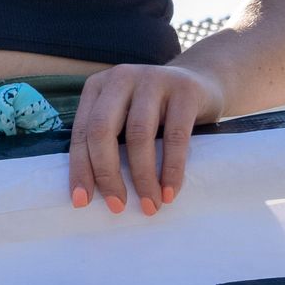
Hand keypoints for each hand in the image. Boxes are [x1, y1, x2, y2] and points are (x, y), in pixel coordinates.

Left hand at [65, 63, 227, 216]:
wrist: (204, 81)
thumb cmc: (156, 111)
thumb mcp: (125, 115)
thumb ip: (107, 140)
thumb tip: (88, 192)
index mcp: (97, 87)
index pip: (82, 132)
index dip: (80, 169)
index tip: (81, 202)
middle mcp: (121, 78)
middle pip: (103, 130)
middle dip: (107, 173)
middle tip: (117, 206)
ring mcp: (153, 79)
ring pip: (138, 135)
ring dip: (142, 177)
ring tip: (149, 204)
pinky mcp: (185, 90)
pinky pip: (175, 136)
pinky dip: (171, 168)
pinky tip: (170, 191)